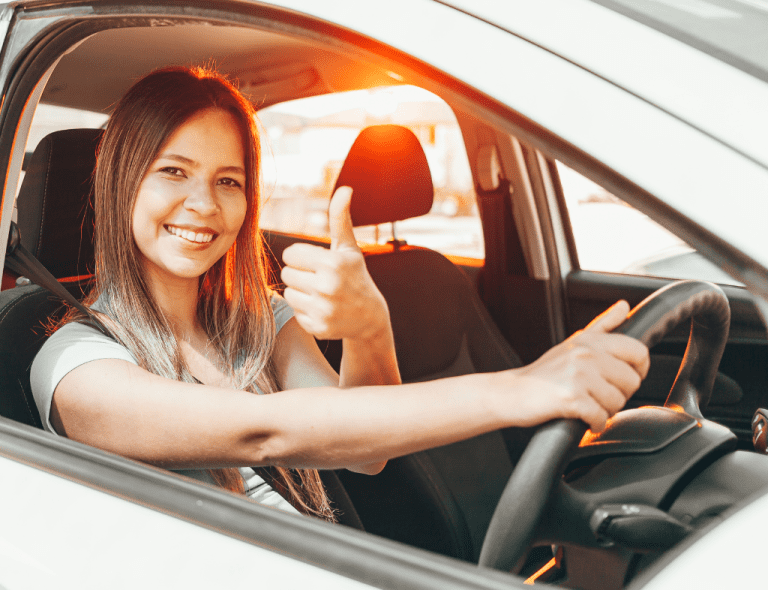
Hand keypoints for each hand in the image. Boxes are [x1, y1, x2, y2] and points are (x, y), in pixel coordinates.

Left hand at [281, 186, 389, 340]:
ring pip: (288, 293)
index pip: (290, 254)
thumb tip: (345, 189)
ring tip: (320, 294)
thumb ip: (340, 218)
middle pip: (286, 274)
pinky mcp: (318, 328)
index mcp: (333, 263)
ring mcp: (323, 310)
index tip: (317, 263)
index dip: (301, 257)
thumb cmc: (355, 276)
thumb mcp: (348, 247)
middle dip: (300, 275)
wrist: (370, 317)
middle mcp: (328, 287)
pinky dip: (305, 311)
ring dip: (300, 293)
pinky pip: (295, 312)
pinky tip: (323, 309)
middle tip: (319, 279)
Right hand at [505, 301, 649, 432]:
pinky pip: (601, 417)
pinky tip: (583, 419)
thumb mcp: (573, 343)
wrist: (511, 393)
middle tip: (598, 396)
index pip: (638, 352)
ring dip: (605, 411)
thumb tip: (623, 306)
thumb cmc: (543, 372)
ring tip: (587, 406)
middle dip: (619, 395)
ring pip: (618, 402)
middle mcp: (586, 354)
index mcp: (590, 341)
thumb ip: (603, 325)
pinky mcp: (571, 399)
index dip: (638, 370)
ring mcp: (578, 376)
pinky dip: (595, 424)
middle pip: (631, 381)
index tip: (624, 379)